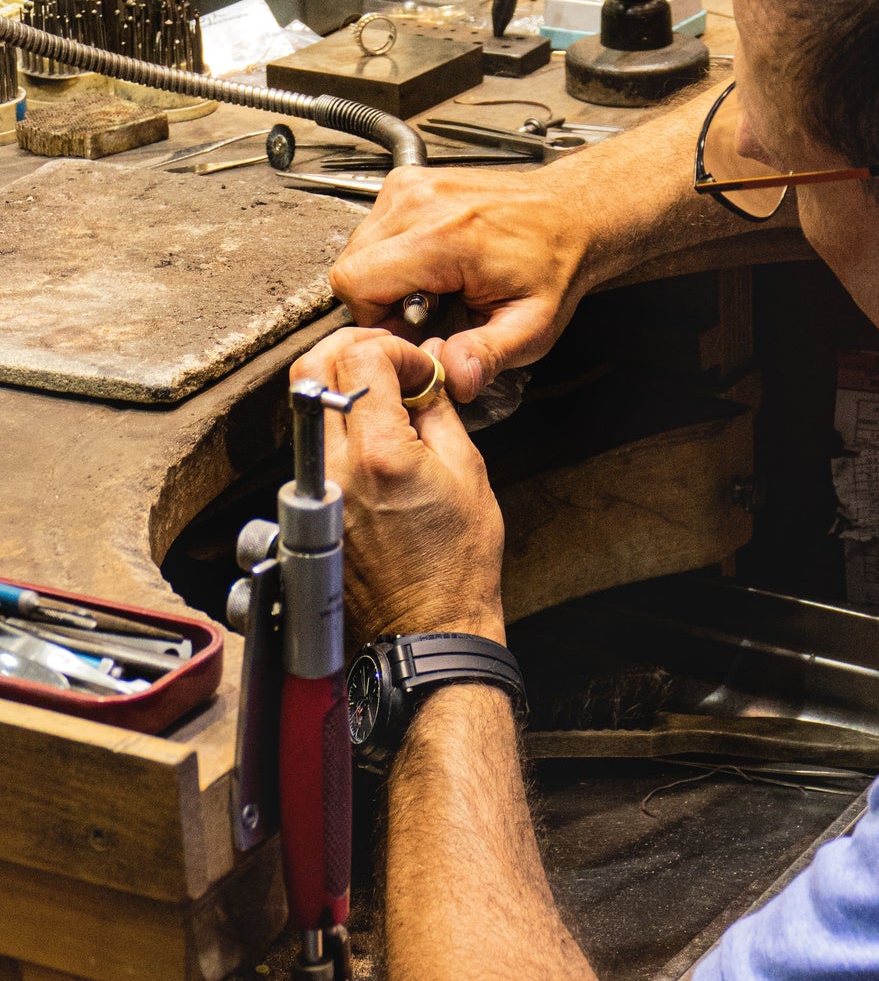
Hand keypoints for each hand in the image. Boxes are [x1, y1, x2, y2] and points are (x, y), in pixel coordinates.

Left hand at [289, 327, 505, 644]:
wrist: (428, 631)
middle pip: (313, 370)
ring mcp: (316, 490)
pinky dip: (338, 430)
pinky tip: (372, 445)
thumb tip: (423, 376)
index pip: (360, 357)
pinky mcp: (311, 509)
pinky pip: (313, 447)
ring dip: (343, 391)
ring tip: (386, 410)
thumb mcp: (468, 473)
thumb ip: (438, 412)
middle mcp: (336, 469)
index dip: (392, 349)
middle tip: (387, 368)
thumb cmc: (456, 567)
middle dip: (352, 353)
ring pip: (308, 407)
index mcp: (380, 455)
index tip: (415, 368)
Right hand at [329, 165, 592, 405]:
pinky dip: (393, 253)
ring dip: (385, 277)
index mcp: (444, 237)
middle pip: (350, 267)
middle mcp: (419, 202)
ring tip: (434, 286)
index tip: (414, 329)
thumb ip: (487, 356)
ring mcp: (411, 186)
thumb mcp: (532, 326)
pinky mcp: (409, 182)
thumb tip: (450, 377)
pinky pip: (373, 229)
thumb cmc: (553, 263)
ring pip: (358, 248)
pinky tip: (431, 264)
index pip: (355, 283)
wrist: (570, 214)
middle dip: (379, 301)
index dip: (376, 319)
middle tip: (427, 312)